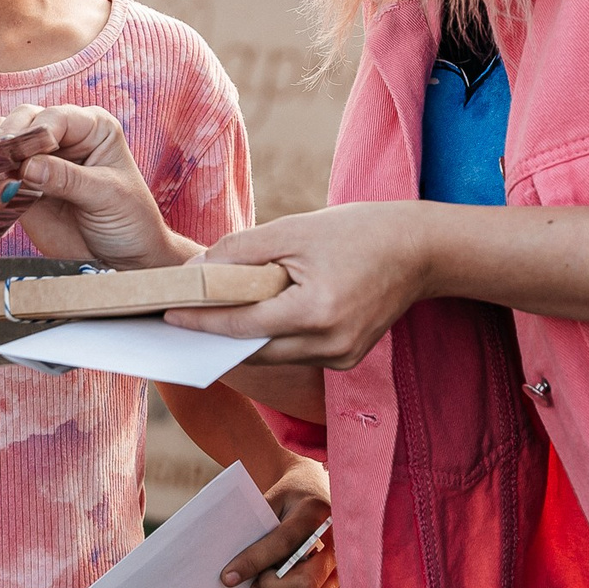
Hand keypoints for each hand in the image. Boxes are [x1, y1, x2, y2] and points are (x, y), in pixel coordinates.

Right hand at [2, 104, 199, 269]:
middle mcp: (66, 137)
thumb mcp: (107, 196)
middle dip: (12, 138)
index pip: (57, 116)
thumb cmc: (130, 221)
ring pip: (6, 141)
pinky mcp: (25, 186)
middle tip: (6, 163)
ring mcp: (42, 160)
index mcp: (93, 127)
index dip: (37, 132)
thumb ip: (68, 178)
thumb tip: (28, 166)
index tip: (25, 152)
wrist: (124, 260)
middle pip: (26, 120)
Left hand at [167, 202, 433, 366]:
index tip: (169, 316)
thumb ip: (242, 251)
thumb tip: (199, 269)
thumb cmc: (358, 232)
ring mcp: (342, 357)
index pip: (244, 326)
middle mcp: (330, 345)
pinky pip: (295, 352)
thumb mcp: (294, 230)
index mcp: (317, 312)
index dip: (202, 321)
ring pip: (274, 356)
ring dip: (241, 339)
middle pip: (254, 350)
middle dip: (215, 337)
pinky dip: (270, 338)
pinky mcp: (347, 357)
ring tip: (205, 319)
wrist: (419, 249)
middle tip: (177, 320)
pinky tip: (249, 319)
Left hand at [219, 459, 337, 587]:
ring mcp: (342, 568)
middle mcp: (336, 543)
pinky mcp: (341, 587)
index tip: (228, 576)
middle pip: (306, 583)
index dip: (253, 561)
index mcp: (314, 513)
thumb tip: (234, 565)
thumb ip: (257, 527)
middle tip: (254, 583)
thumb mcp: (272, 499)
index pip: (284, 542)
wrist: (316, 493)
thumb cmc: (288, 498)